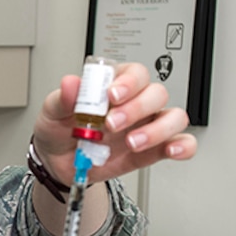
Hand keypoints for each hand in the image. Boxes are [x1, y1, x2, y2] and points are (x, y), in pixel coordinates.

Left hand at [31, 62, 195, 186]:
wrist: (58, 163)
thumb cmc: (59, 129)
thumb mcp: (52, 111)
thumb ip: (62, 98)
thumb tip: (71, 83)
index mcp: (114, 85)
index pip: (135, 73)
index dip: (128, 82)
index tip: (112, 96)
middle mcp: (135, 103)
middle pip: (156, 93)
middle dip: (137, 108)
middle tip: (111, 125)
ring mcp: (146, 126)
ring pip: (174, 117)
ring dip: (157, 130)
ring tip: (131, 143)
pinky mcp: (152, 150)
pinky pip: (181, 144)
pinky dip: (182, 146)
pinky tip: (171, 151)